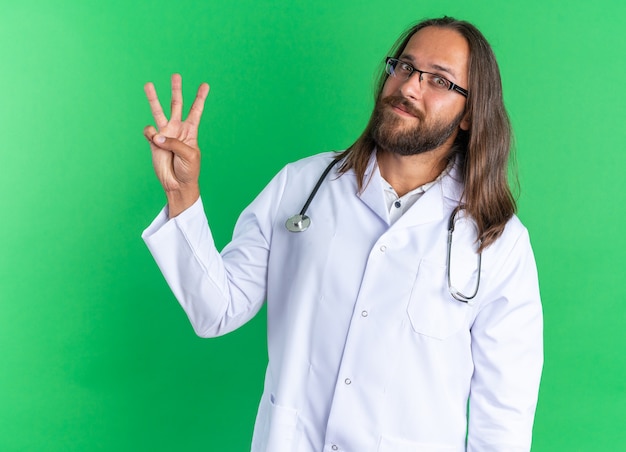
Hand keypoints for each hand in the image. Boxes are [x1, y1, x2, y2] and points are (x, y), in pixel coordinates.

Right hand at [143, 74, 209, 216]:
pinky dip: (150, 133)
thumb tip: (157, 134)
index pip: (196, 110)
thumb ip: (174, 143)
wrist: (177, 184)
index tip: (205, 85)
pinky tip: (154, 140)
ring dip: (153, 98)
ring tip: (149, 84)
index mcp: (191, 131)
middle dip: (176, 90)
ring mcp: (165, 134)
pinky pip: (149, 131)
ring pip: (158, 111)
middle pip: (176, 105)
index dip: (200, 98)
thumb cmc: (188, 170)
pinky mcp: (153, 141)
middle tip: (176, 75)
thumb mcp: (188, 155)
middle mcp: (177, 129)